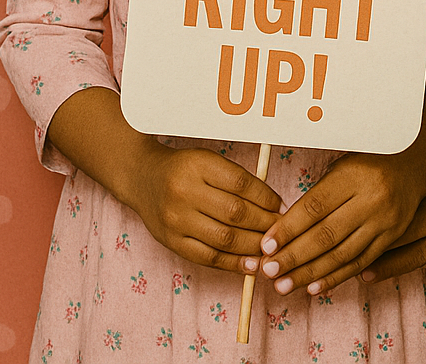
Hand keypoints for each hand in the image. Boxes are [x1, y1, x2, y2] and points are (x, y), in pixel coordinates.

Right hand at [126, 140, 282, 271]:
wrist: (143, 177)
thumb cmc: (185, 168)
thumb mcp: (208, 161)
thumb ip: (236, 180)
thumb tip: (273, 205)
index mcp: (199, 165)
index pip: (241, 183)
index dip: (266, 197)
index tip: (281, 206)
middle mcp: (185, 192)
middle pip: (235, 213)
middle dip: (264, 224)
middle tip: (282, 230)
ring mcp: (177, 220)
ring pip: (224, 238)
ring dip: (252, 246)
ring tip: (271, 248)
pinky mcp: (171, 242)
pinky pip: (207, 257)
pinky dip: (232, 263)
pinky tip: (250, 264)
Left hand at [245, 148, 425, 297]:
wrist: (416, 157)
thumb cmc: (370, 157)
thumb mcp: (343, 164)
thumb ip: (319, 195)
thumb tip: (284, 230)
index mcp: (354, 175)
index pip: (314, 207)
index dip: (288, 229)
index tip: (266, 245)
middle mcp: (371, 199)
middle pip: (326, 235)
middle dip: (293, 257)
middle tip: (268, 271)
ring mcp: (384, 221)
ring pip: (341, 254)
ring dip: (309, 274)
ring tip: (283, 285)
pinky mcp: (392, 236)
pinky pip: (361, 262)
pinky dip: (336, 277)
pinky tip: (314, 288)